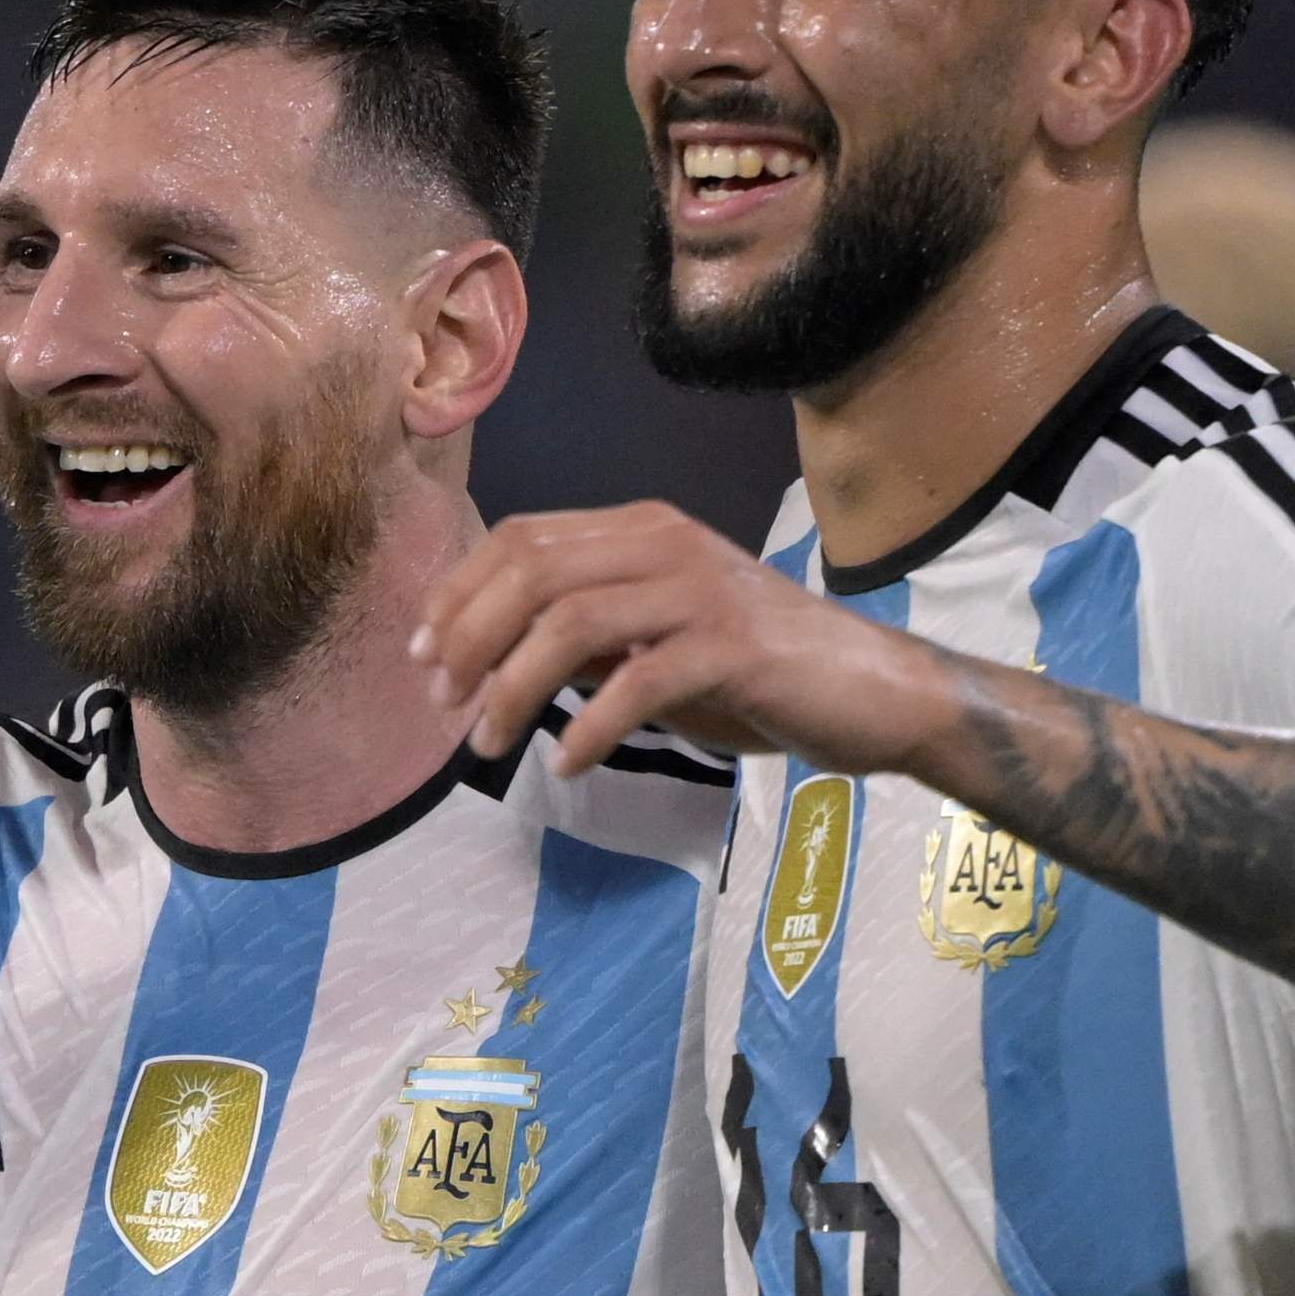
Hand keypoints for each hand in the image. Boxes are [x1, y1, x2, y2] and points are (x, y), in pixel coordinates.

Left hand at [416, 501, 958, 778]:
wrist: (873, 693)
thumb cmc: (757, 673)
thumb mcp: (651, 648)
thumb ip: (583, 642)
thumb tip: (489, 658)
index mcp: (640, 531)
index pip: (521, 538)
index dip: (457, 594)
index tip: (421, 658)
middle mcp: (666, 544)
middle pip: (532, 572)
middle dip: (468, 641)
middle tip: (444, 706)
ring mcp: (702, 591)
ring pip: (571, 622)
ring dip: (511, 690)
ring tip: (488, 744)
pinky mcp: (735, 646)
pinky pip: (637, 683)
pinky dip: (588, 728)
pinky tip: (568, 764)